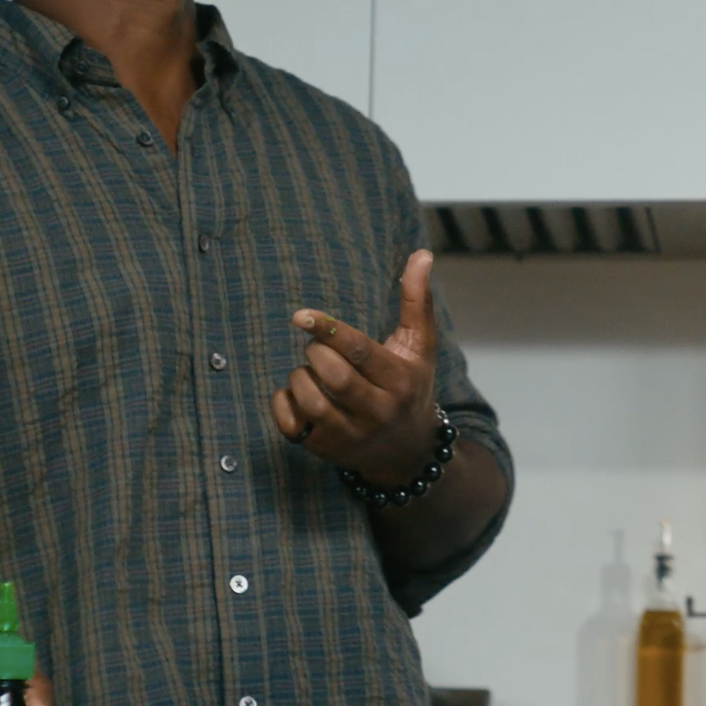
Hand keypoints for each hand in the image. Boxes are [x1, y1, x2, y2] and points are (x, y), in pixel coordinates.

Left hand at [271, 249, 441, 486]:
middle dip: (316, 352)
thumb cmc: (411, 386)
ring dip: (299, 377)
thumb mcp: (420, 346)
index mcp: (400, 382)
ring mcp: (350, 436)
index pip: (359, 352)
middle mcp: (378, 412)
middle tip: (318, 348)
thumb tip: (421, 254)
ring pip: (311, 400)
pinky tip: (297, 394)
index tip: (301, 315)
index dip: (327, 330)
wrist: (407, 451)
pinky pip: (290, 424)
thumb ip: (417, 301)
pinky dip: (283, 402)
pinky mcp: (325, 450)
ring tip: (310, 370)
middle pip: (334, 376)